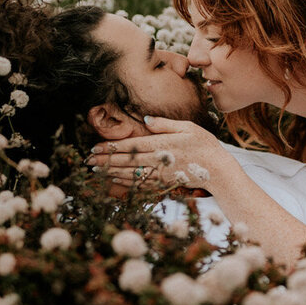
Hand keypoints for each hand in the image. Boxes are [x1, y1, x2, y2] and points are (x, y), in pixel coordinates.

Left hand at [87, 117, 223, 190]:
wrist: (217, 170)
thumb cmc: (204, 145)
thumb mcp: (188, 127)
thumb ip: (165, 124)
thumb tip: (146, 120)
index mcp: (161, 144)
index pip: (130, 146)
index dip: (111, 147)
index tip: (95, 147)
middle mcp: (157, 160)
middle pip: (126, 160)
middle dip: (105, 160)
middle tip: (88, 160)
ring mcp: (160, 173)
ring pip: (129, 173)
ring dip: (111, 171)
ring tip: (95, 170)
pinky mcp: (163, 183)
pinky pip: (140, 184)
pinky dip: (125, 183)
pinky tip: (114, 181)